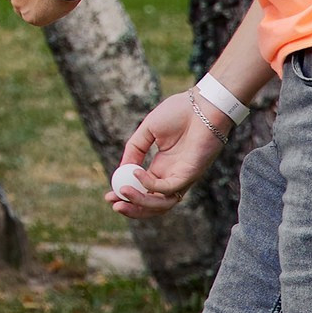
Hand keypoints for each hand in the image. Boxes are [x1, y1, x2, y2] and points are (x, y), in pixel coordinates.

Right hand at [104, 90, 224, 217]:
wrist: (203, 104)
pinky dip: (150, 185)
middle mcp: (172, 176)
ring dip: (140, 203)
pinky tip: (137, 173)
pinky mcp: (191, 174)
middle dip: (132, 208)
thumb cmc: (179, 113)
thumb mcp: (148, 130)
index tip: (108, 196)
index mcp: (162, 167)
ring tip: (123, 193)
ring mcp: (182, 177)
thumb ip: (134, 149)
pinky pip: (169, 188)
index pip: (144, 191)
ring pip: (162, 204)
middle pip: (153, 204)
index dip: (126, 196)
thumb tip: (122, 171)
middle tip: (114, 204)